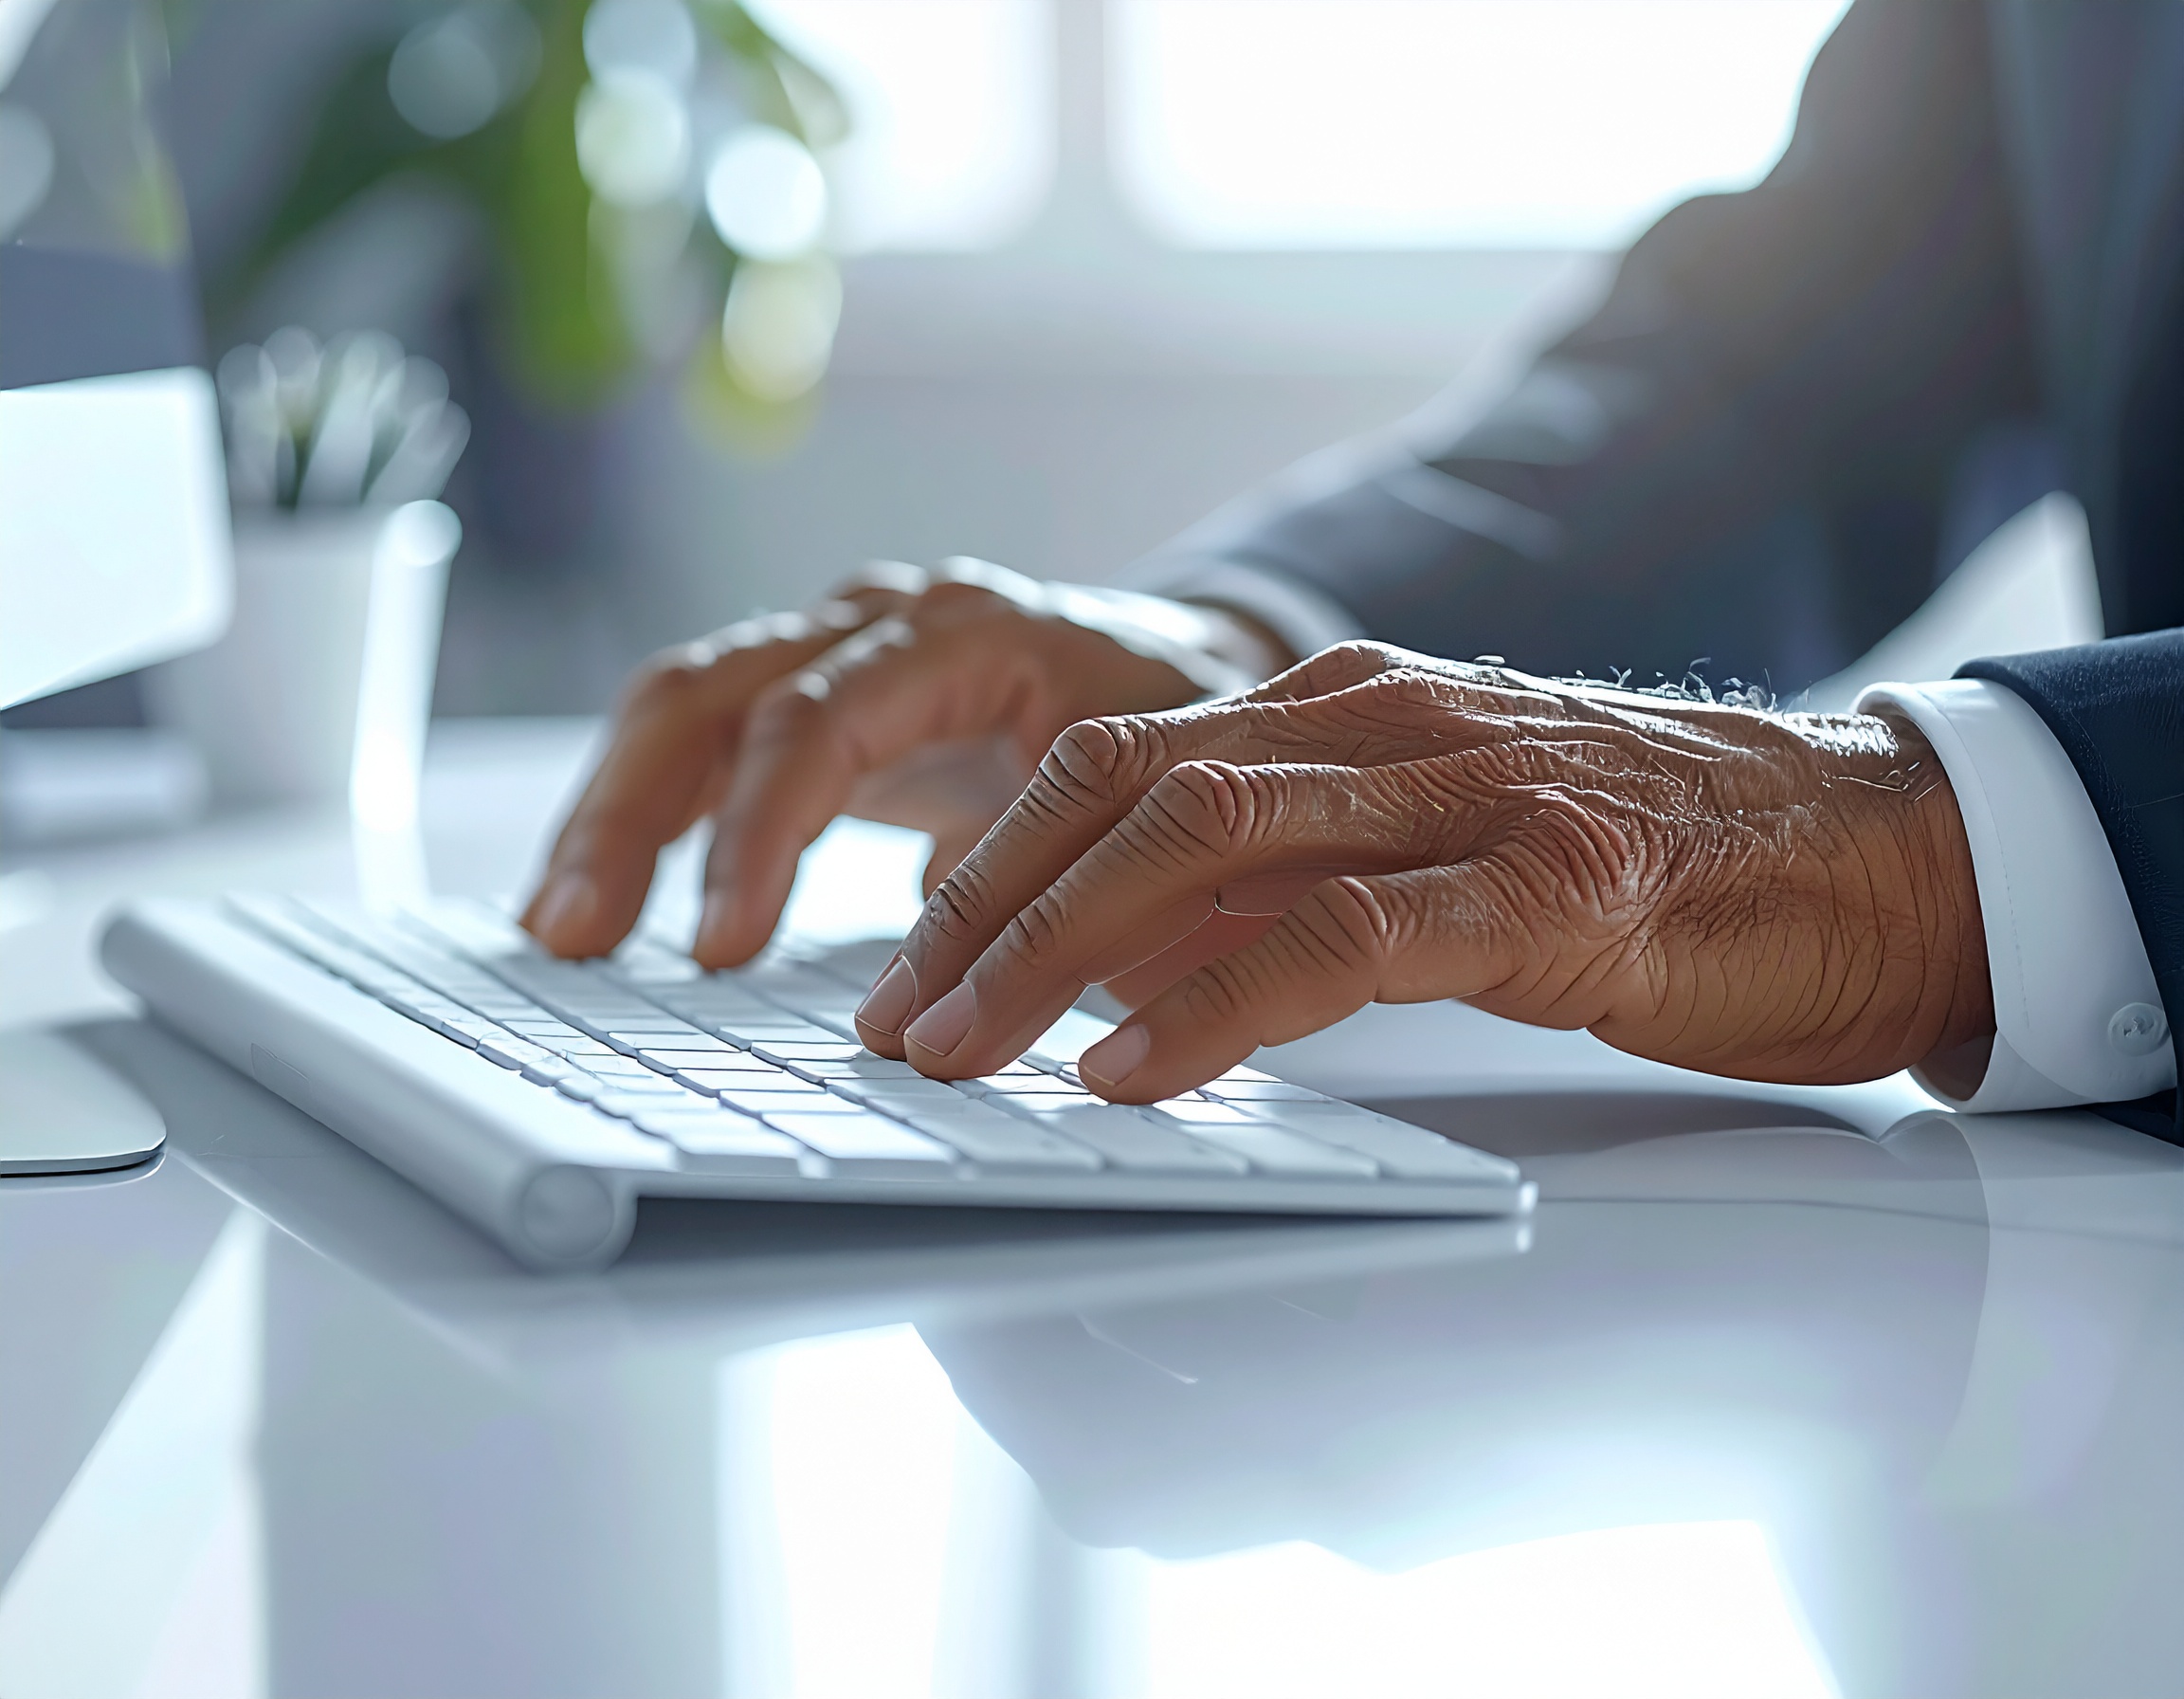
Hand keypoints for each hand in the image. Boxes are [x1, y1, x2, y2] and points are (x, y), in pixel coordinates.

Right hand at [521, 559, 1288, 964]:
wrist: (1195, 673)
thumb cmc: (1185, 740)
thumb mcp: (1157, 805)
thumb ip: (1080, 884)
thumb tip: (997, 1000)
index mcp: (971, 635)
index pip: (823, 716)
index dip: (760, 831)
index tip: (720, 947)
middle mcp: (885, 623)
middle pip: (715, 689)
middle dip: (634, 816)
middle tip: (580, 938)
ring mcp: (840, 649)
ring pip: (685, 705)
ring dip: (612, 816)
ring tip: (559, 931)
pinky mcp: (816, 697)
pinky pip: (701, 738)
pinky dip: (643, 817)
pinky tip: (597, 900)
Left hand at [853, 642, 1994, 1097]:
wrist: (1866, 854)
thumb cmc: (1640, 871)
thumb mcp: (1423, 859)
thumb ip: (1282, 890)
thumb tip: (1122, 965)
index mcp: (1343, 705)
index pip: (1112, 761)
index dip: (991, 864)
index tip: (908, 968)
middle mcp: (1383, 721)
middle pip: (1125, 787)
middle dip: (986, 908)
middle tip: (896, 1022)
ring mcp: (1464, 789)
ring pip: (1206, 838)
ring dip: (1057, 951)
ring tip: (966, 1051)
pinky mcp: (1547, 880)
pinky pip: (1341, 934)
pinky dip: (1217, 1000)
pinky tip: (1130, 1067)